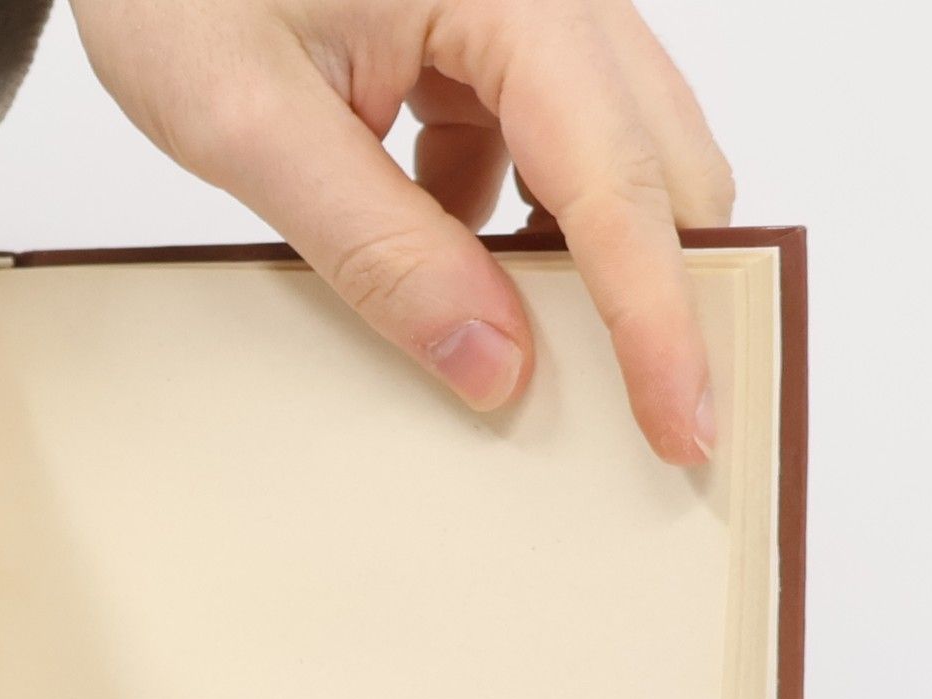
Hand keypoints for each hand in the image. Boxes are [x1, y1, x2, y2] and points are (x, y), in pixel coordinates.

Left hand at [70, 0, 733, 462]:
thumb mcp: (251, 125)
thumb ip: (375, 247)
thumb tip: (494, 363)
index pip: (613, 173)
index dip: (656, 313)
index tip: (681, 424)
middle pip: (655, 155)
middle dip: (659, 291)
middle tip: (653, 424)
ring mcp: (521, 10)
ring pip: (605, 155)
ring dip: (581, 265)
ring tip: (539, 359)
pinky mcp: (485, 37)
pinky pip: (536, 147)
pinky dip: (510, 227)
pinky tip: (453, 276)